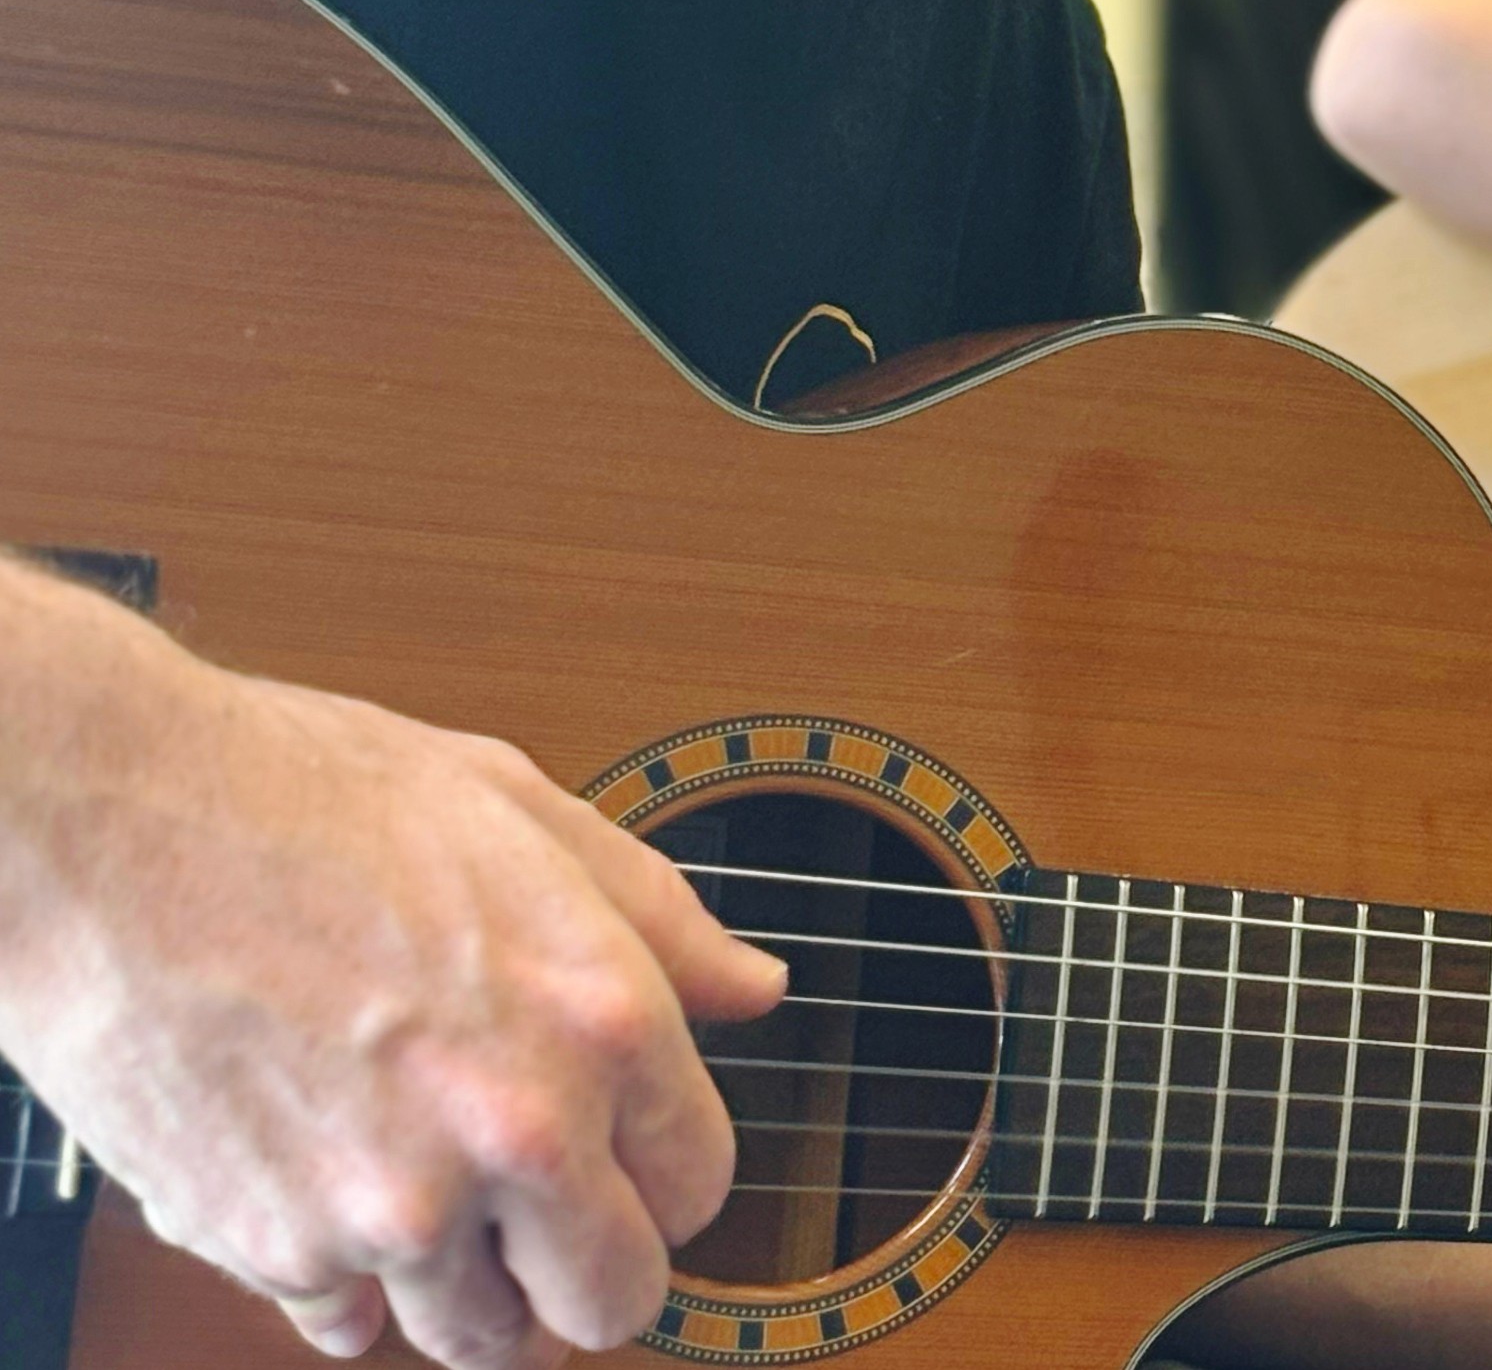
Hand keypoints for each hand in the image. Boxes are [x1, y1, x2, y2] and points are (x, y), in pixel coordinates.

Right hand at [0, 581, 783, 1369]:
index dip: (672, 1171)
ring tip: (447, 1201)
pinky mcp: (275, 1250)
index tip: (638, 1156)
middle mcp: (512, 1126)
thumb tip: (753, 986)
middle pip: (610, 1301)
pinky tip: (343, 1200)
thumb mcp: (521, 808)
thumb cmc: (310, 794)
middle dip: (594, 1268)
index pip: (699, 1181)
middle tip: (560, 1220)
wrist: (120, 831)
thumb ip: (657, 917)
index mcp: (597, 1012)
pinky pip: (348, 1329)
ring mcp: (390, 1206)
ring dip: (476, 1290)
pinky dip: (354, 1289)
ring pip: (479, 1338)